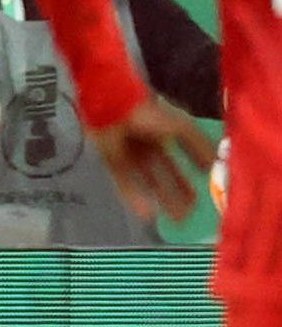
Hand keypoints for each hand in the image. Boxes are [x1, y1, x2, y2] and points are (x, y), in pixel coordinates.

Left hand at [96, 96, 217, 223]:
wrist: (113, 107)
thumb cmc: (148, 114)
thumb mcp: (181, 127)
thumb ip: (199, 144)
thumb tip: (215, 164)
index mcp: (167, 133)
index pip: (185, 156)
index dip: (194, 170)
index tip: (206, 190)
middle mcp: (150, 145)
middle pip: (167, 173)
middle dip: (179, 192)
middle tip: (191, 212)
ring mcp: (131, 154)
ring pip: (150, 181)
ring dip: (163, 199)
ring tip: (177, 219)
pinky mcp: (112, 161)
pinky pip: (126, 183)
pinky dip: (136, 198)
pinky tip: (147, 213)